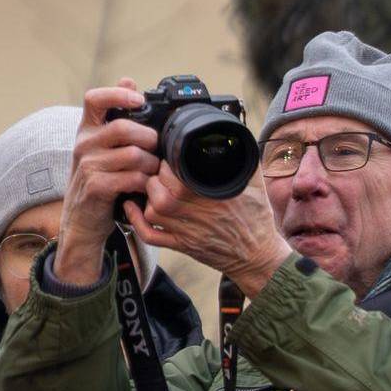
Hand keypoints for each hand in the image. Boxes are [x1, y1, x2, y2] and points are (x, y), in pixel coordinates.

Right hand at [51, 79, 160, 289]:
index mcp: (86, 129)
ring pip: (133, 155)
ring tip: (153, 172)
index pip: (94, 98)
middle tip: (156, 150)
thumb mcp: (102, 146)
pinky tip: (144, 186)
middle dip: (149, 139)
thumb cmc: (97, 179)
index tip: (139, 101)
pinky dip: (144, 182)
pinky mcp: (95, 187)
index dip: (118, 94)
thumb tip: (128, 79)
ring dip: (151, 165)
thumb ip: (115, 115)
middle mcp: (83, 144)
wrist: (82, 220)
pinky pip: (131, 177)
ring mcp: (87, 166)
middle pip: (124, 128)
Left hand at [122, 160, 291, 298]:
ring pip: (152, 211)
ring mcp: (186, 231)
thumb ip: (243, 158)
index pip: (178, 175)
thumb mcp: (255, 183)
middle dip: (155, 178)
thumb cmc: (256, 217)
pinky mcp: (181, 245)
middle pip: (160, 192)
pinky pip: (150, 236)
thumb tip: (234, 134)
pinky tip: (133, 208)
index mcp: (213, 194)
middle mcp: (197, 213)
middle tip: (159, 171)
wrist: (258, 256)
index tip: (171, 158)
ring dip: (147, 197)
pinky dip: (136, 222)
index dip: (169, 164)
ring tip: (152, 187)